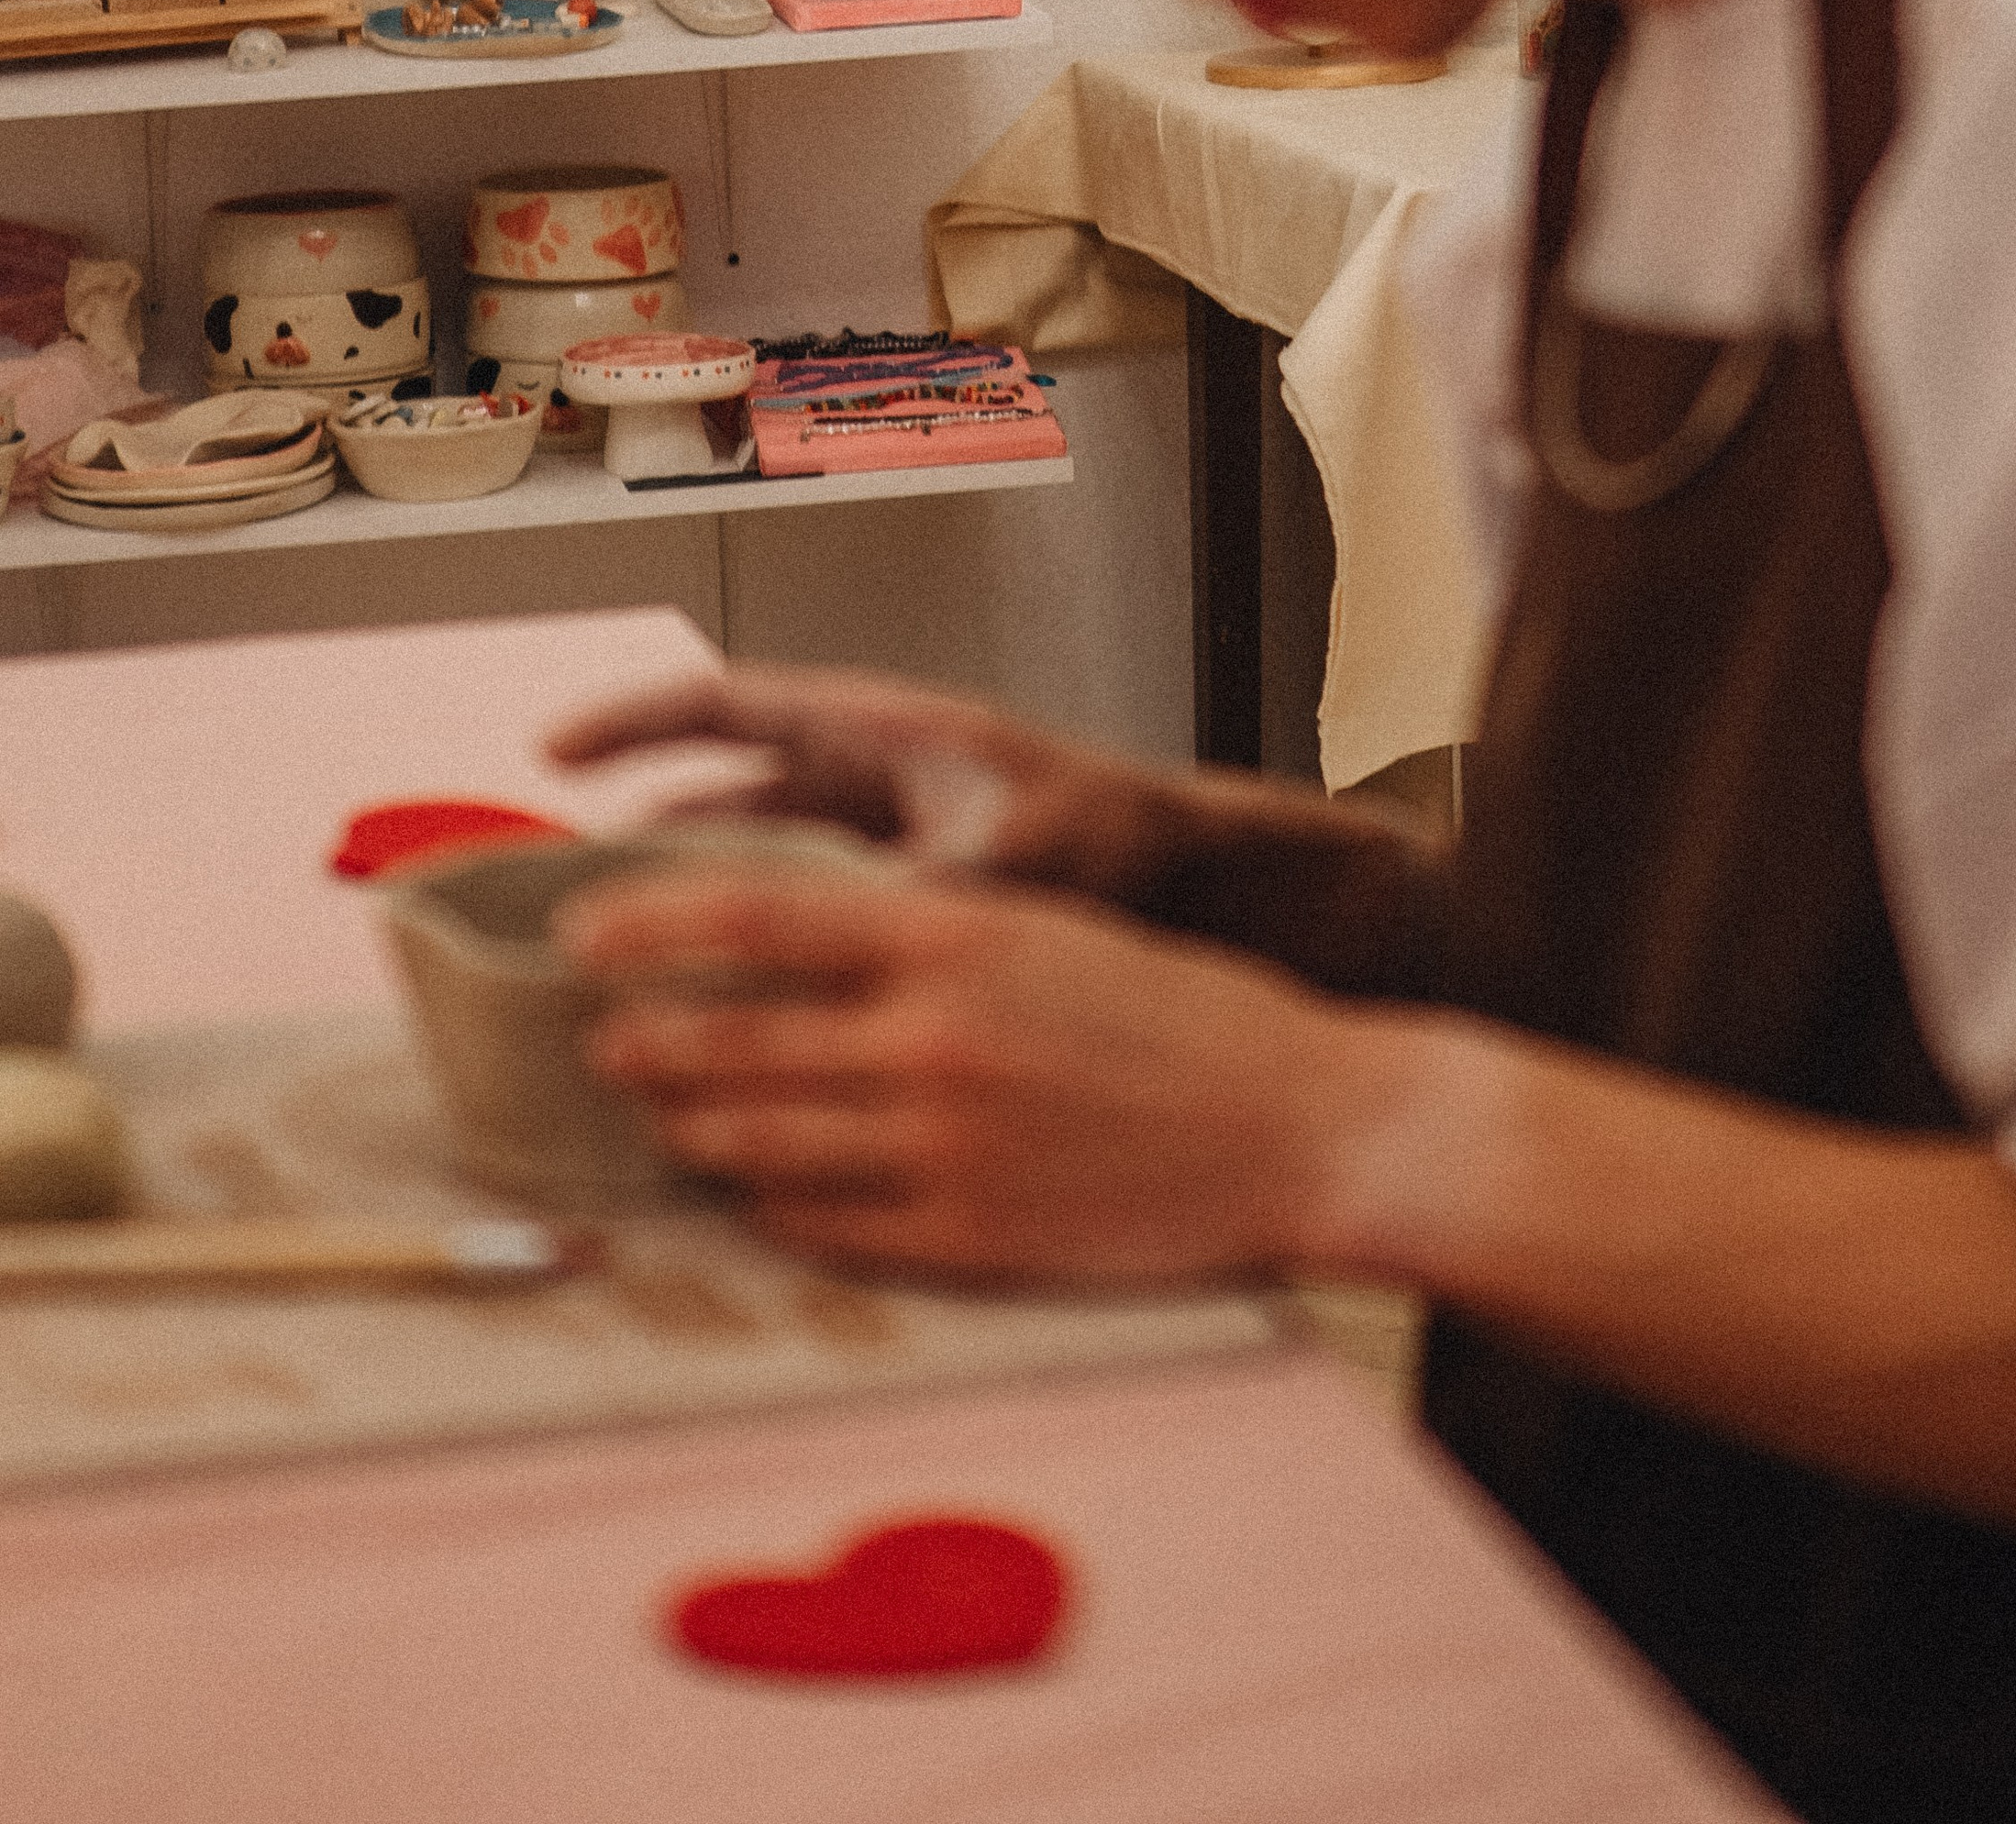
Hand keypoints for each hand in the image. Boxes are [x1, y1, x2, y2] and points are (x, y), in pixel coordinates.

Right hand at [545, 664, 1325, 906]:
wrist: (1203, 891)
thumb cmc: (1122, 839)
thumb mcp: (1015, 856)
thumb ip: (920, 899)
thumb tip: (832, 956)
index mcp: (880, 735)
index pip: (729, 706)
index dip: (634, 722)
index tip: (550, 751)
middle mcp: (866, 786)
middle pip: (719, 798)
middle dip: (636, 842)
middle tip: (551, 902)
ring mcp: (877, 854)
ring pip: (748, 877)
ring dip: (684, 918)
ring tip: (604, 981)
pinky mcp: (897, 924)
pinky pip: (795, 940)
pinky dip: (746, 972)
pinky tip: (706, 1033)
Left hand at [560, 857, 1398, 1285]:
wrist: (1297, 1124)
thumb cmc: (1182, 1017)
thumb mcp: (1051, 928)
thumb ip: (930, 937)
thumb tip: (802, 941)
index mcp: (956, 936)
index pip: (754, 914)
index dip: (650, 921)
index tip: (581, 930)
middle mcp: (933, 1038)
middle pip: (732, 1041)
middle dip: (646, 1044)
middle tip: (601, 1043)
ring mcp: (944, 1147)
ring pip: (760, 1141)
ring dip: (692, 1130)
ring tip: (660, 1117)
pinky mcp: (967, 1238)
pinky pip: (825, 1226)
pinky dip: (773, 1206)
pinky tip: (753, 1191)